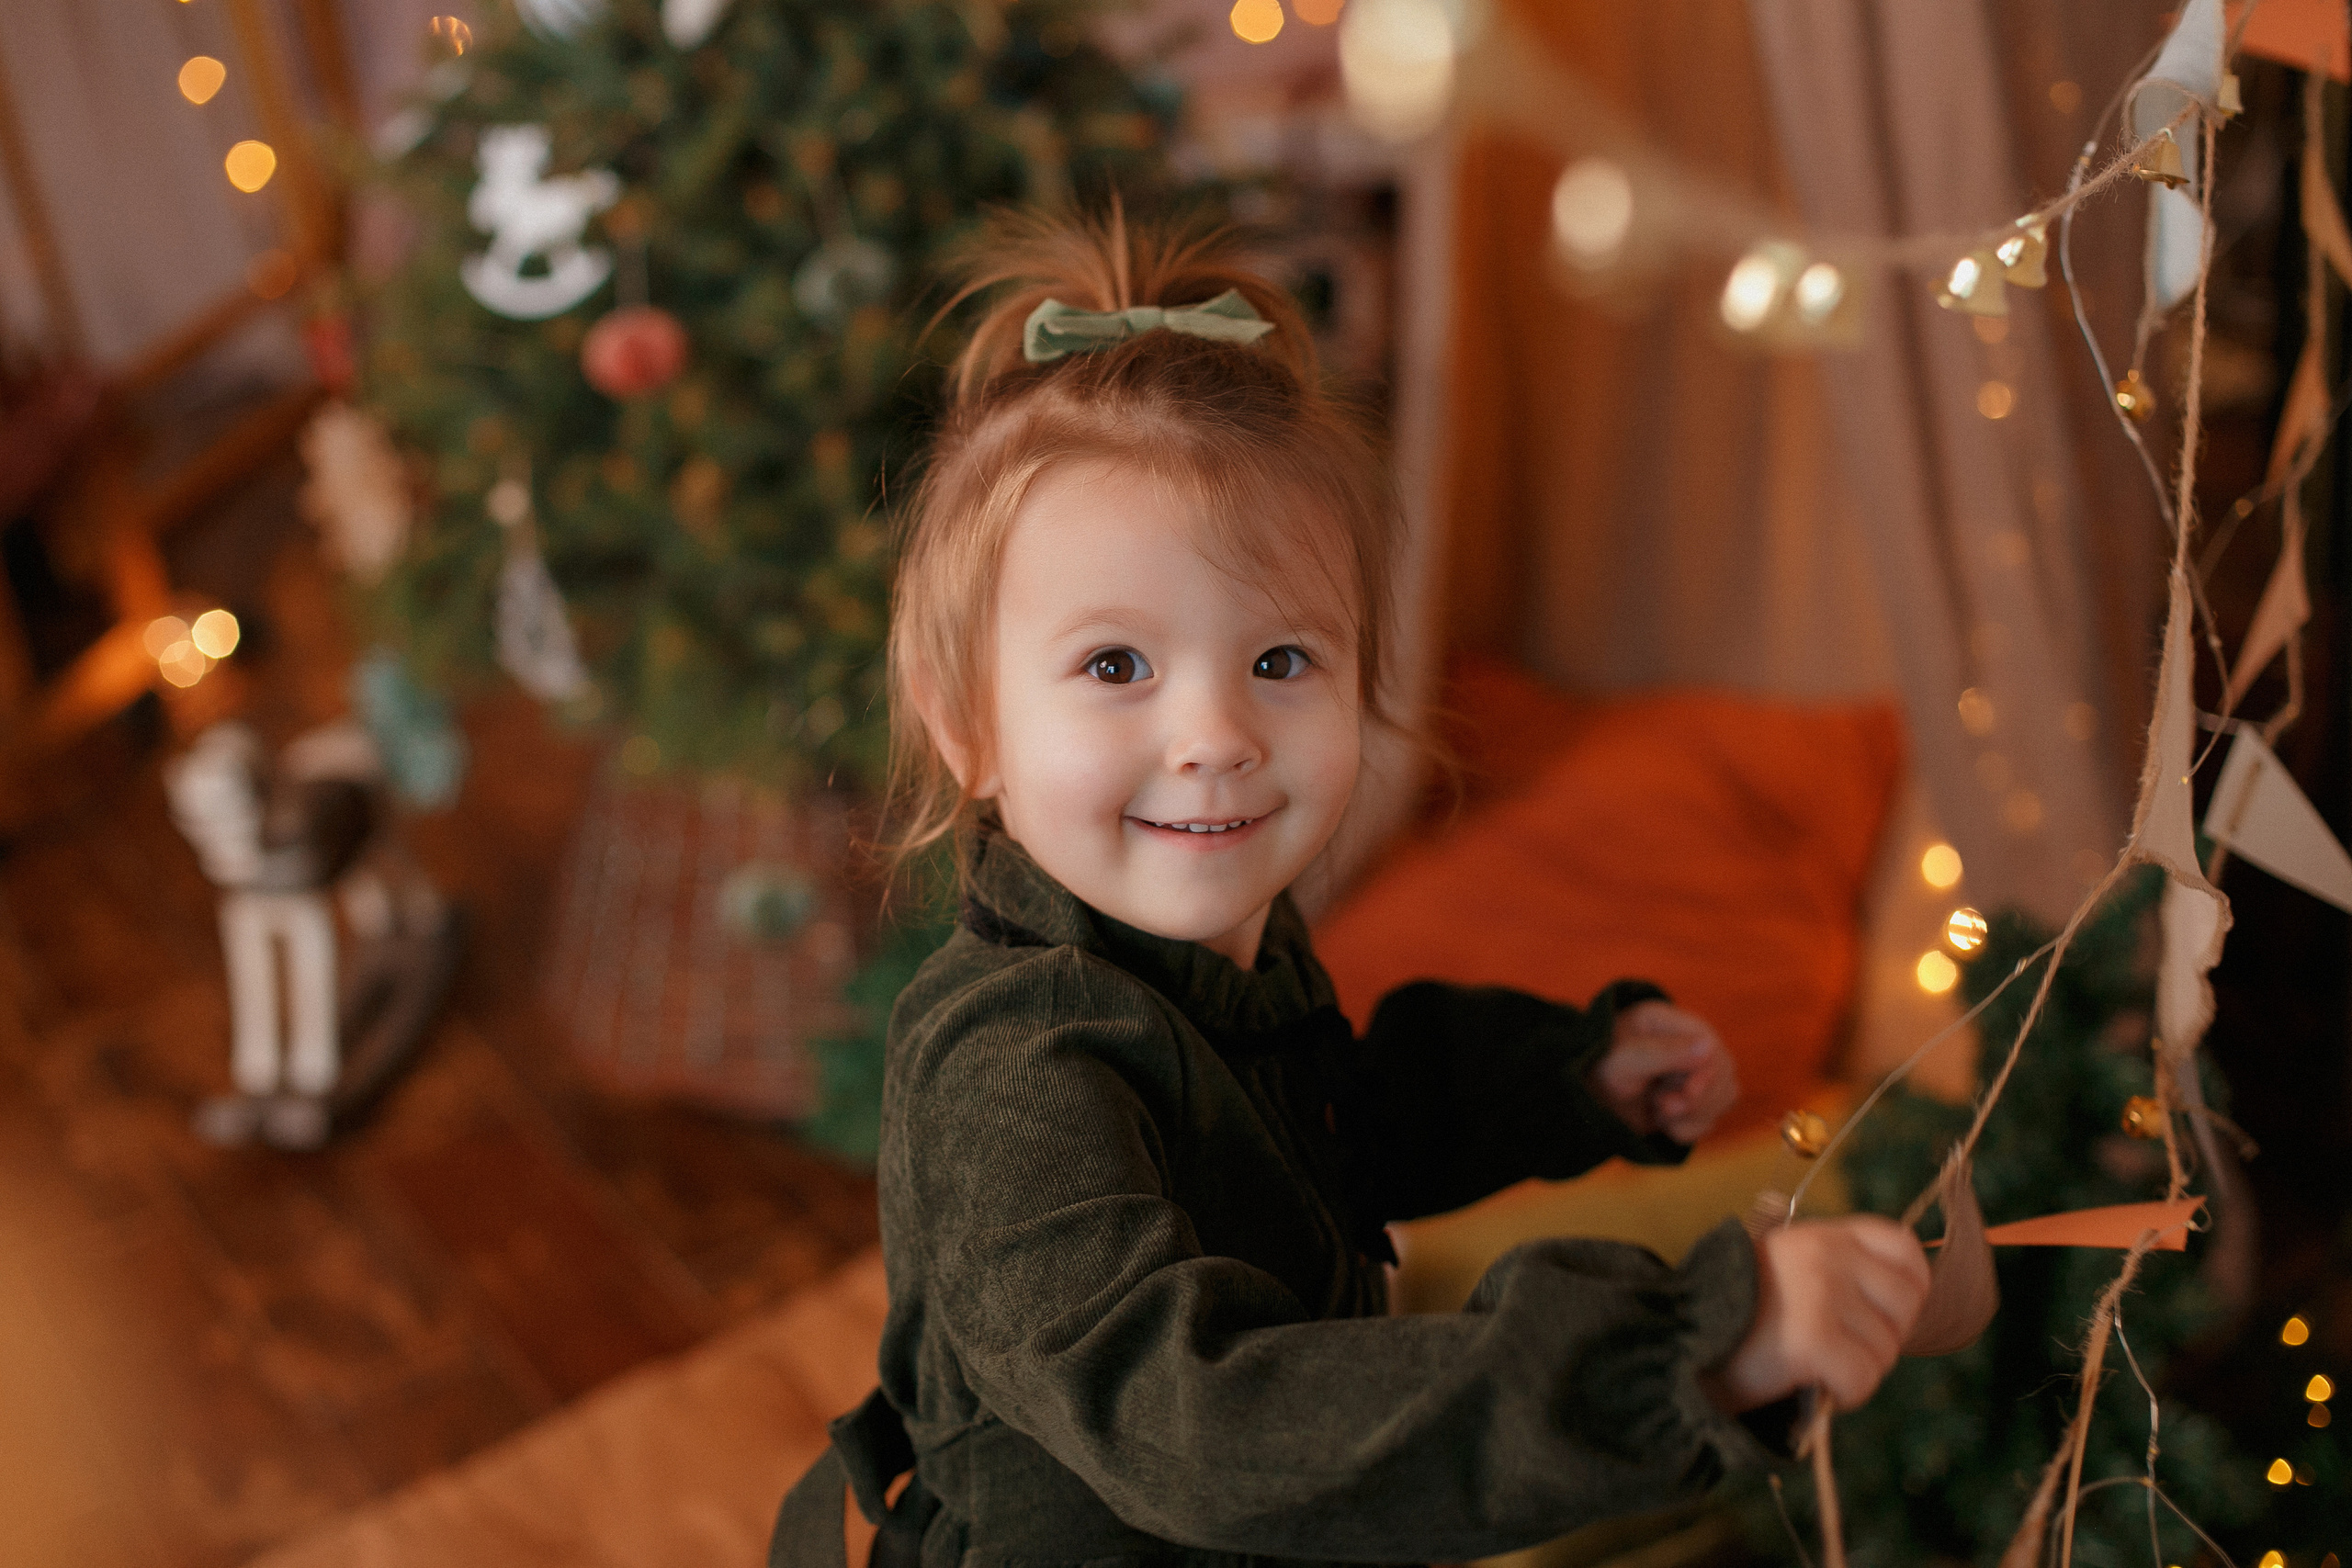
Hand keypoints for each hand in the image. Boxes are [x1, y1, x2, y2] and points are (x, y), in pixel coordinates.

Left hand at [1586, 1001, 1737, 1142]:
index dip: (1706, 1075)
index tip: (1685, 1093)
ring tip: (1659, 1110)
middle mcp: (1688, 1044)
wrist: (1580, 1101)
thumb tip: (1710, 1045)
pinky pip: (1710, 1119)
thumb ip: (1663, 1052)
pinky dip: (1688, 1129)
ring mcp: (1692, 1073)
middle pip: (1723, 1074)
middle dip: (1696, 1099)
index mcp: (1671, 1023)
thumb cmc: (1597, 1069)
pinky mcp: (1690, 1100)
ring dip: (1692, 1115)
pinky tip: (1663, 1122)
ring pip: (1724, 1097)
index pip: (1712, 1046)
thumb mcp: (1623, 1060)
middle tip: (1663, 1105)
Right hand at [1700, 1216, 1931, 1413]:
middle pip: (1906, 1302)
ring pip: (1885, 1349)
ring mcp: (1822, 1295)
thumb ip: (1837, 1270)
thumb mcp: (1788, 1268)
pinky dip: (1845, 1394)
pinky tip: (1813, 1384)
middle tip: (1845, 1349)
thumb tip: (1901, 1301)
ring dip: (1859, 1370)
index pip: (1901, 1245)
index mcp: (1821, 1235)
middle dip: (1885, 1336)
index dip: (1912, 1283)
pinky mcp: (1814, 1339)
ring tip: (1816, 1366)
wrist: (1679, 1339)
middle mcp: (1826, 1255)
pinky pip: (1863, 1379)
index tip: (1886, 1312)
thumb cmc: (1738, 1313)